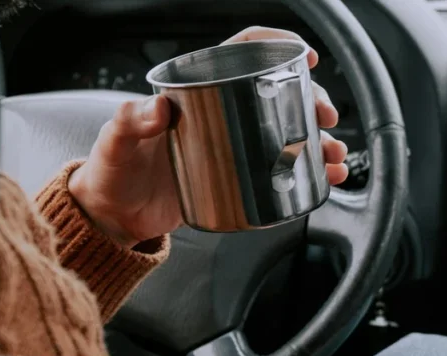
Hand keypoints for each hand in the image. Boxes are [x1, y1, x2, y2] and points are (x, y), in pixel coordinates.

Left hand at [67, 26, 349, 248]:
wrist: (114, 216)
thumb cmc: (112, 172)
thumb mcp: (117, 142)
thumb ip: (130, 121)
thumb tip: (156, 108)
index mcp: (194, 91)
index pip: (242, 54)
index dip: (277, 47)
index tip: (306, 57)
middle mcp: (219, 113)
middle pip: (277, 94)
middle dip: (311, 102)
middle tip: (325, 118)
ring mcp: (231, 146)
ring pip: (288, 133)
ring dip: (319, 142)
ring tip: (333, 155)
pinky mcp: (238, 176)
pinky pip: (282, 169)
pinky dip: (309, 173)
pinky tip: (326, 177)